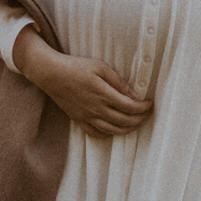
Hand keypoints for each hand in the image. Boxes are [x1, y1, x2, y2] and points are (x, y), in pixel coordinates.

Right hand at [13, 27, 151, 136]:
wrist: (51, 74)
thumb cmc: (76, 66)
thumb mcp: (100, 67)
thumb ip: (118, 82)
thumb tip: (134, 95)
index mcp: (103, 94)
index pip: (130, 107)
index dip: (143, 108)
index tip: (150, 104)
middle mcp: (96, 109)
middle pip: (124, 121)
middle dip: (139, 119)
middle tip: (147, 114)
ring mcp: (86, 116)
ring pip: (112, 130)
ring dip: (127, 129)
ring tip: (136, 123)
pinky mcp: (78, 119)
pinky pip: (95, 133)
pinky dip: (108, 134)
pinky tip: (114, 130)